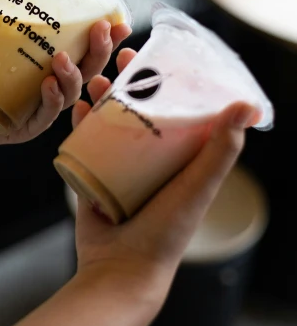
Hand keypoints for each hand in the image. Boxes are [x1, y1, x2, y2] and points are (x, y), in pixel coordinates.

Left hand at [0, 0, 130, 146]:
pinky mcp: (21, 128)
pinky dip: (51, 101)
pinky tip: (48, 86)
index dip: (107, 37)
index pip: (85, 47)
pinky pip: (45, 116)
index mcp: (45, 58)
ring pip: (71, 93)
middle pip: (87, 69)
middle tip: (101, 31)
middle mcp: (47, 83)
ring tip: (61, 60)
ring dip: (74, 76)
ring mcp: (36, 107)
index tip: (118, 19)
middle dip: (100, 52)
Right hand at [71, 48, 258, 312]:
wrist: (120, 270)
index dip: (167, 78)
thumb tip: (247, 106)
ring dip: (103, 96)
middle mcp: (152, 160)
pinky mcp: (94, 176)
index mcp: (180, 159)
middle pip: (140, 108)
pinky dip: (81, 122)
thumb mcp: (198, 185)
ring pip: (111, 120)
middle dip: (131, 80)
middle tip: (122, 57)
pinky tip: (77, 107)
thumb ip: (222, 149)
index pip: (176, 107)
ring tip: (95, 79)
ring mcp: (121, 167)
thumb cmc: (167, 232)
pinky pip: (87, 142)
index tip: (158, 54)